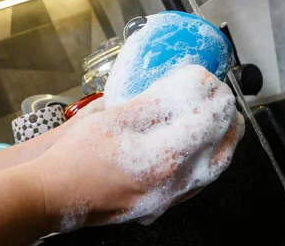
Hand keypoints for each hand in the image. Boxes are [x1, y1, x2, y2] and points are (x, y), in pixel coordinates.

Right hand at [33, 65, 244, 230]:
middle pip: (221, 147)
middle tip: (225, 96)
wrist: (55, 196)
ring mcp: (170, 197)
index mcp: (164, 157)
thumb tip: (185, 85)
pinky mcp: (162, 204)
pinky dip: (211, 161)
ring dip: (226, 141)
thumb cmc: (78, 157)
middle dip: (229, 117)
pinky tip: (206, 149)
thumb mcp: (115, 117)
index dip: (214, 96)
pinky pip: (200, 183)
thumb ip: (156, 101)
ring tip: (227, 121)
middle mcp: (174, 182)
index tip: (213, 80)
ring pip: (215, 168)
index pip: (207, 120)